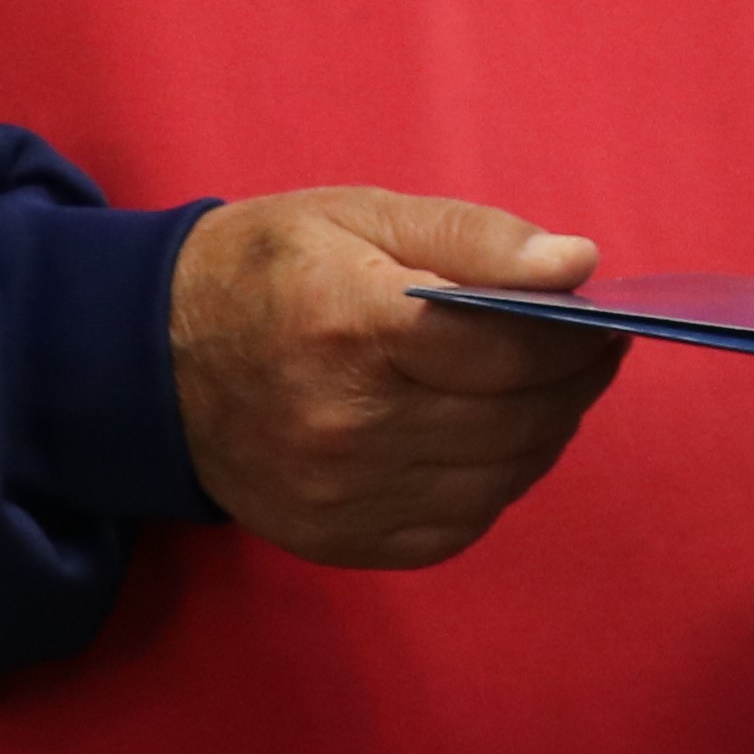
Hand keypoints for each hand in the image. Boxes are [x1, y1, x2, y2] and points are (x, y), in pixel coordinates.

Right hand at [168, 187, 623, 566]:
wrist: (149, 360)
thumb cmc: (267, 269)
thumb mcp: (361, 216)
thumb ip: (475, 238)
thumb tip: (577, 264)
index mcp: (353, 326)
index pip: (510, 349)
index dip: (578, 337)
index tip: (604, 317)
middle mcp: (347, 423)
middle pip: (514, 421)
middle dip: (574, 383)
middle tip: (590, 349)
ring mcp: (340, 493)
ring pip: (498, 479)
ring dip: (544, 434)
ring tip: (548, 390)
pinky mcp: (336, 538)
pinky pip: (456, 525)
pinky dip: (494, 484)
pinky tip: (492, 441)